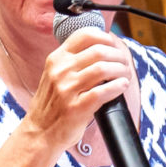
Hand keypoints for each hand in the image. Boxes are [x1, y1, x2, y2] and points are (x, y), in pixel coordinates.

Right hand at [27, 27, 138, 156]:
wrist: (40, 131)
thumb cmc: (53, 103)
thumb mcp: (55, 74)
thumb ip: (74, 61)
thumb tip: (104, 48)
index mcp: (56, 59)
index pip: (85, 35)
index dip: (106, 38)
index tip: (115, 47)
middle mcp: (60, 71)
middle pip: (99, 51)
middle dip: (119, 56)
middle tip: (125, 65)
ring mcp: (67, 89)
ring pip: (104, 69)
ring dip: (121, 71)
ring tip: (125, 76)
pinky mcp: (77, 107)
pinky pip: (104, 91)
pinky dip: (118, 86)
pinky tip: (122, 86)